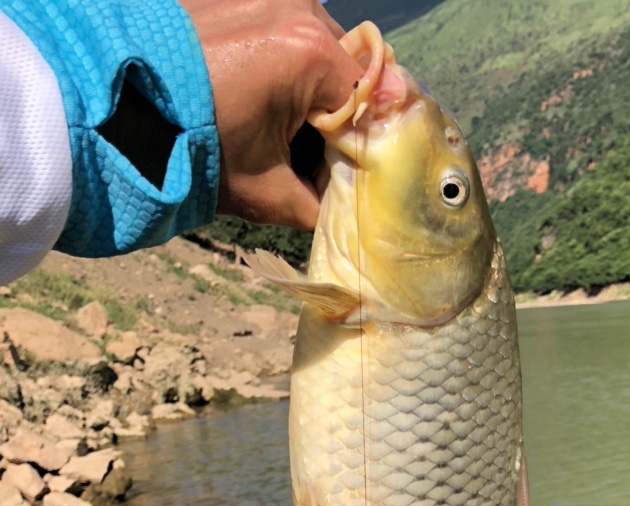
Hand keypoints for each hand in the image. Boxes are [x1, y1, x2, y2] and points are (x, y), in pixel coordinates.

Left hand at [181, 0, 362, 229]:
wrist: (109, 112)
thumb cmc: (190, 150)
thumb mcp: (267, 192)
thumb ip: (321, 205)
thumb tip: (348, 214)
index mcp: (311, 52)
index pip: (373, 102)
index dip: (367, 144)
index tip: (351, 174)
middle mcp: (296, 8)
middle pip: (348, 71)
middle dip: (337, 116)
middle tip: (311, 158)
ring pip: (316, 48)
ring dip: (310, 90)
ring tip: (278, 128)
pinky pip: (279, 31)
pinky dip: (279, 66)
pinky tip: (254, 98)